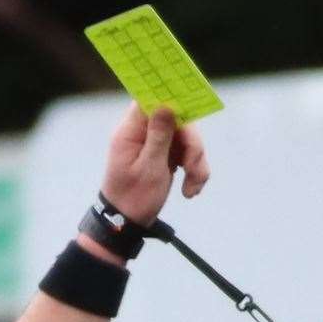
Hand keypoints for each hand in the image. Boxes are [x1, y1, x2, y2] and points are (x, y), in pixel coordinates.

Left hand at [100, 104, 210, 226]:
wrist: (126, 225)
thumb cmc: (133, 199)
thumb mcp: (149, 168)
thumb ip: (159, 135)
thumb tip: (165, 105)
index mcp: (131, 131)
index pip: (150, 100)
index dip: (171, 96)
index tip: (190, 102)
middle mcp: (142, 133)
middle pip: (177, 120)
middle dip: (192, 146)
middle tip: (193, 170)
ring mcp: (155, 144)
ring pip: (186, 138)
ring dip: (195, 163)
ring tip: (192, 189)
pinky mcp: (165, 155)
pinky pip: (187, 154)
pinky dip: (194, 172)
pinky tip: (190, 190)